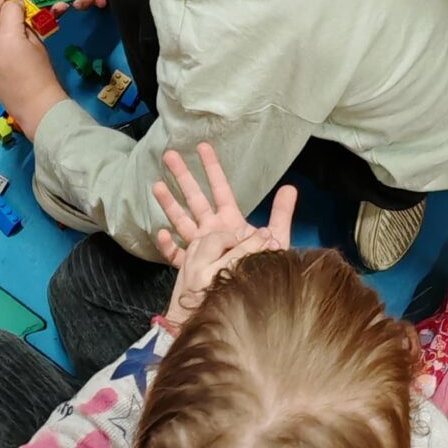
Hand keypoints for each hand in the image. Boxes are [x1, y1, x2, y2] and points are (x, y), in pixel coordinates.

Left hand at [0, 0, 65, 130]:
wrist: (36, 107)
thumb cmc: (43, 75)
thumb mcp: (38, 43)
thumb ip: (25, 25)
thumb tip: (18, 14)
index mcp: (7, 37)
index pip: (8, 7)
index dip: (17, 1)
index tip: (23, 0)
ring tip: (5, 12)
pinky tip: (3, 35)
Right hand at [153, 141, 295, 326]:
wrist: (255, 300)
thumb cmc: (266, 269)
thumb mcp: (276, 239)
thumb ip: (281, 215)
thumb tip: (291, 187)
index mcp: (230, 221)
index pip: (220, 188)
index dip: (212, 167)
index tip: (202, 146)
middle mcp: (212, 230)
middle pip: (195, 198)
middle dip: (183, 176)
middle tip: (169, 154)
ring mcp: (201, 247)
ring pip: (181, 221)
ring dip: (170, 204)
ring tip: (156, 186)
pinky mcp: (193, 267)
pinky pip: (177, 255)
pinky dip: (167, 245)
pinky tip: (160, 233)